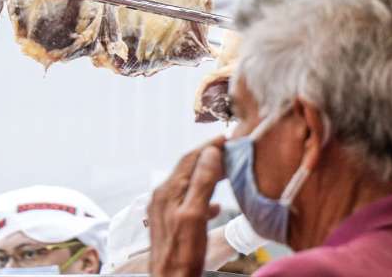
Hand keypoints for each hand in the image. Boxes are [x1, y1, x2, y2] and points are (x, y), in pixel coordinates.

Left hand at [148, 138, 224, 276]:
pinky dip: (202, 194)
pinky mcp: (168, 220)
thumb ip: (202, 182)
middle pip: (187, 167)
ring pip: (188, 182)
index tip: (225, 137)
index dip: (208, 145)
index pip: (189, 158)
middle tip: (229, 151)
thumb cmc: (184, 253)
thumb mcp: (195, 215)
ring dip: (206, 174)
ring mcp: (164, 208)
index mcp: (168, 190)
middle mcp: (162, 195)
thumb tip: (210, 152)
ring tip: (226, 171)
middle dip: (208, 156)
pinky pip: (187, 198)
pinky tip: (215, 205)